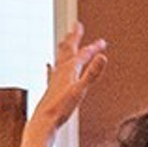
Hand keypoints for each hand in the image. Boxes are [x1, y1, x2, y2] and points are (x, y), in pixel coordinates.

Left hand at [21, 21, 109, 146]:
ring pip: (60, 58)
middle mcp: (60, 71)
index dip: (94, 48)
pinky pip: (52, 72)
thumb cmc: (61, 108)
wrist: (44, 121)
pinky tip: (49, 66)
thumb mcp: (80, 90)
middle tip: (77, 25)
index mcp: (68, 70)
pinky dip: (53, 66)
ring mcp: (55, 79)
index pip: (83, 54)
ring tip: (65, 40)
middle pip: (68, 50)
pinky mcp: (51, 88)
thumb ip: (92, 74)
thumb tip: (103, 57)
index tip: (103, 42)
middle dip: (74, 37)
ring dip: (65, 48)